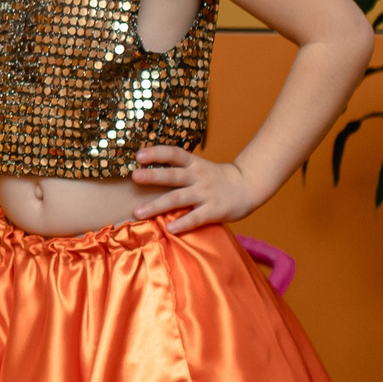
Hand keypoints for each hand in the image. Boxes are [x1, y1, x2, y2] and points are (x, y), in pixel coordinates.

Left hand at [131, 146, 259, 232]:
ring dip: (157, 205)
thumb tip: (147, 171)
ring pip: (178, 198)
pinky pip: (196, 218)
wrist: (248, 185)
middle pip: (172, 175)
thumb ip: (179, 170)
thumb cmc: (216, 178)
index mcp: (194, 164)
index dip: (156, 153)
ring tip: (138, 212)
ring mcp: (206, 194)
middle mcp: (198, 177)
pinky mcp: (214, 210)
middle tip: (134, 176)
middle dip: (153, 176)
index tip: (138, 155)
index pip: (174, 153)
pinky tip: (170, 228)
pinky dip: (183, 223)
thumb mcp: (199, 167)